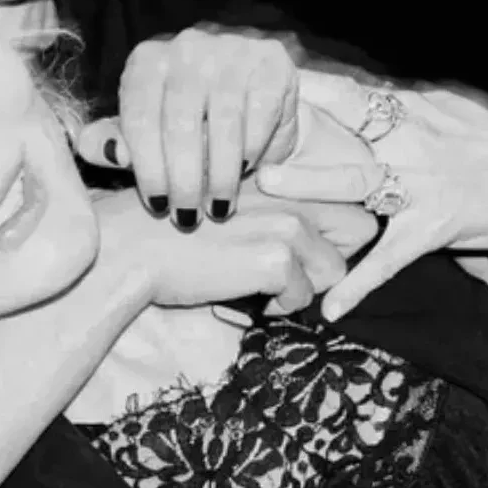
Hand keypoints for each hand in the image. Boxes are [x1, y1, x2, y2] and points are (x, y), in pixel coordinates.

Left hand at [73, 26, 302, 220]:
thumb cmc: (190, 118)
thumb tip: (109, 152)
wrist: (251, 88)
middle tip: (188, 217)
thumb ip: (115, 141)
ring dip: (220, 175)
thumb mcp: (147, 128)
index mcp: (146, 62)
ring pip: (223, 123)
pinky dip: (253, 149)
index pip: (140, 120)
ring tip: (218, 207)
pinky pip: (260, 114)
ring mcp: (231, 50)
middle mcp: (186, 47)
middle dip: (183, 181)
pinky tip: (248, 171)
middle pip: (180, 124)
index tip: (156, 206)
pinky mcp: (271, 61)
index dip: (147, 171)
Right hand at [93, 182, 370, 315]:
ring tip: (259, 287)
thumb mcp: (226, 205)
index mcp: (278, 179)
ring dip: (301, 288)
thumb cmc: (168, 230)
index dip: (337, 231)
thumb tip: (299, 247)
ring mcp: (285, 226)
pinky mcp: (274, 261)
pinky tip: (242, 297)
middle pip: (358, 230)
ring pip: (333, 272)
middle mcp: (289, 195)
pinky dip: (276, 307)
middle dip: (330, 259)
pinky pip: (301, 298)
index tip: (310, 251)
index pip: (345, 197)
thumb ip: (268, 213)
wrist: (128, 247)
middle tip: (289, 274)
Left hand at [253, 71, 487, 321]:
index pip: (360, 91)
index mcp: (420, 111)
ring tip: (269, 182)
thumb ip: (401, 105)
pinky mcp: (436, 226)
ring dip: (313, 179)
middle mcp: (418, 141)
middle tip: (254, 118)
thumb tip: (347, 88)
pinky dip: (361, 282)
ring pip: (361, 177)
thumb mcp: (452, 109)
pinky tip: (331, 307)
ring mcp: (426, 183)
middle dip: (304, 118)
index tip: (271, 72)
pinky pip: (392, 256)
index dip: (315, 82)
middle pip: (352, 123)